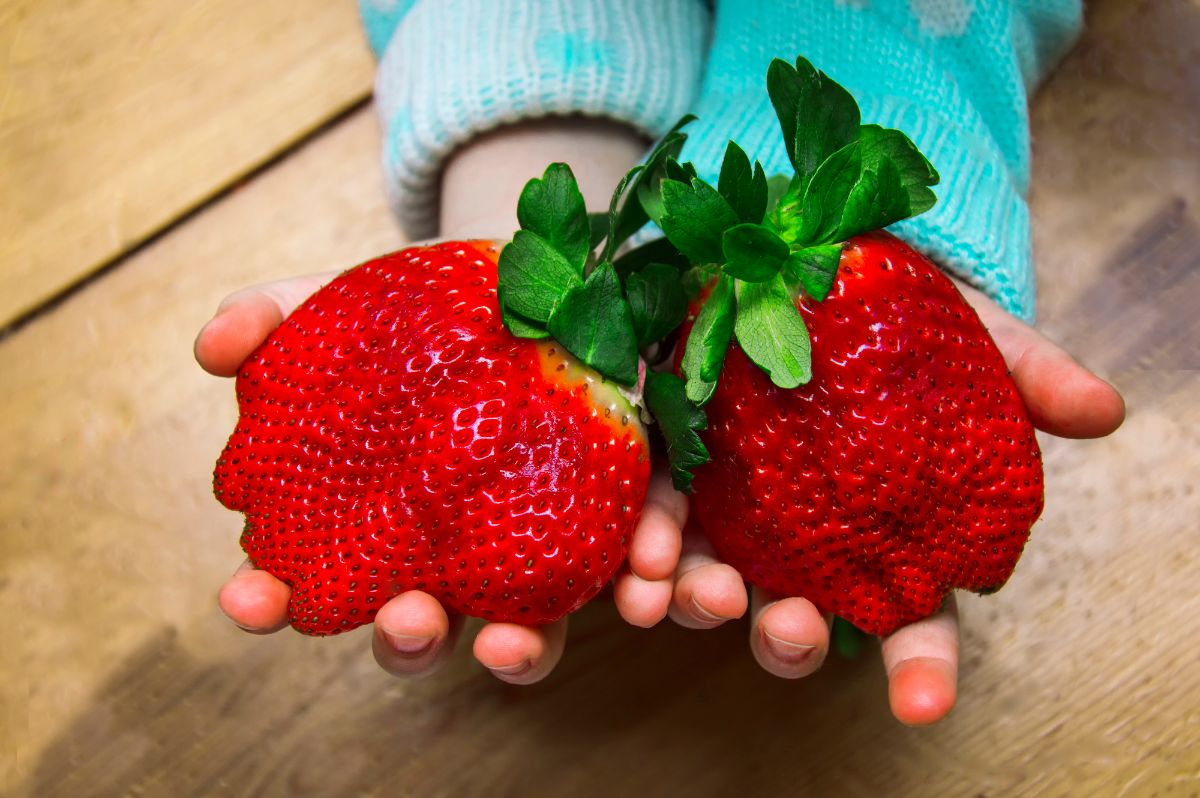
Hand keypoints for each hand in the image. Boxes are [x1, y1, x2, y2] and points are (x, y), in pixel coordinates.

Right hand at [195, 269, 688, 681]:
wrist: (532, 289)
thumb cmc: (421, 316)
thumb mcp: (346, 304)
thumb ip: (277, 320)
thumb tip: (212, 348)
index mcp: (379, 529)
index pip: (313, 584)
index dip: (273, 600)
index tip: (246, 598)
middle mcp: (454, 562)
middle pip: (425, 628)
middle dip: (408, 638)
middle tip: (406, 619)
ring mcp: (534, 553)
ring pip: (529, 632)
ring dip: (524, 652)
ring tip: (512, 645)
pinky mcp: (615, 523)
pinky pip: (634, 573)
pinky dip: (648, 587)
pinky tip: (652, 585)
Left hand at [660, 278, 1125, 724]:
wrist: (818, 255)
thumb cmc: (905, 315)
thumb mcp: (973, 336)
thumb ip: (1029, 377)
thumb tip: (1106, 413)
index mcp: (886, 531)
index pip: (912, 619)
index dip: (921, 666)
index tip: (923, 703)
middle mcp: (805, 536)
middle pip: (798, 616)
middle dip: (788, 638)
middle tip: (790, 629)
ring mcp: (736, 505)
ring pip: (714, 582)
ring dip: (697, 604)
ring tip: (686, 598)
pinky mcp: (679, 458)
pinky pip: (655, 517)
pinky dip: (643, 545)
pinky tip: (639, 557)